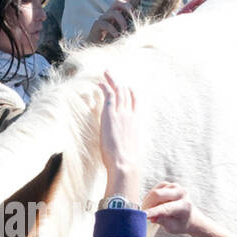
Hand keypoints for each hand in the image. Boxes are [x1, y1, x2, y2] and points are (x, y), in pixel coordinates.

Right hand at [87, 0, 134, 43]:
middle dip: (126, 7)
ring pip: (113, 13)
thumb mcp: (120, 32)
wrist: (94, 47)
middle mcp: (108, 14)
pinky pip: (105, 24)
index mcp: (114, 14)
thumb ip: (127, 29)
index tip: (135, 15)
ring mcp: (102, 19)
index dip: (129, 6)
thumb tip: (139, 30)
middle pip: (117, 2)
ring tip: (125, 29)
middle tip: (132, 16)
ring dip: (121, 20)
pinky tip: (117, 36)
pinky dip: (113, 30)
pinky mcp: (96, 26)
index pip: (122, 3)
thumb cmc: (109, 40)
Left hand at [97, 71, 139, 197]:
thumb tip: (127, 160)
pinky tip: (99, 83)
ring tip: (106, 73)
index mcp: (137, 124)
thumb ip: (128, 149)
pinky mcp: (111, 113)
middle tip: (114, 77)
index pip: (135, 104)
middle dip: (121, 84)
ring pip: (118, 91)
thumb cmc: (127, 164)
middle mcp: (131, 116)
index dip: (131, 95)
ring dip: (112, 81)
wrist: (124, 163)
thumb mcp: (130, 153)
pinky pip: (109, 95)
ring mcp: (121, 113)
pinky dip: (105, 87)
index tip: (128, 89)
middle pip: (127, 95)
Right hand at [142, 182, 195, 234]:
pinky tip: (153, 205)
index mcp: (185, 206)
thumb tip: (151, 217)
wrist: (189, 216)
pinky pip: (154, 189)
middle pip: (157, 194)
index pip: (166, 208)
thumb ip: (162, 221)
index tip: (144, 215)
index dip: (154, 211)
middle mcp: (181, 193)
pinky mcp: (168, 184)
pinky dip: (150, 198)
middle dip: (148, 204)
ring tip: (151, 212)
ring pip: (154, 192)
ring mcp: (175, 186)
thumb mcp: (173, 227)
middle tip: (144, 215)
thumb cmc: (180, 224)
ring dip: (149, 202)